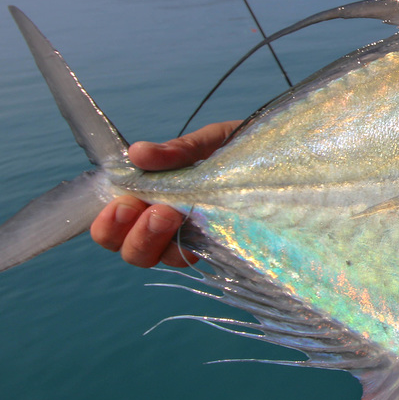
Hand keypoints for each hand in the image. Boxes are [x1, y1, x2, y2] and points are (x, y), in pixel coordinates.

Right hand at [90, 120, 240, 267]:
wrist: (288, 157)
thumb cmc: (245, 149)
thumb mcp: (210, 142)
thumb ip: (176, 151)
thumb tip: (136, 153)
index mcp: (156, 200)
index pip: (117, 227)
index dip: (110, 225)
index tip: (121, 204)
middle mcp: (172, 226)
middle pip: (134, 251)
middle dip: (133, 235)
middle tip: (151, 210)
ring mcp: (200, 239)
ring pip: (164, 257)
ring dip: (159, 239)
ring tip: (170, 213)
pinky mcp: (229, 249)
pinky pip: (202, 256)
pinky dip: (193, 243)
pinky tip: (198, 224)